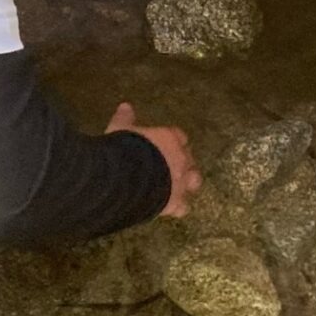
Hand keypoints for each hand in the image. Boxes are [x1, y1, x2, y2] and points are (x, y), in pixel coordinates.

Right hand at [107, 102, 202, 217]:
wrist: (127, 177)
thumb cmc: (125, 149)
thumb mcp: (121, 129)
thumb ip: (125, 118)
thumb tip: (124, 106)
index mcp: (170, 138)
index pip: (179, 136)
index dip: (174, 141)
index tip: (167, 144)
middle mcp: (181, 159)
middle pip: (190, 159)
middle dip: (183, 162)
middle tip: (172, 167)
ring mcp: (181, 181)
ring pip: (194, 182)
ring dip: (188, 183)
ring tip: (178, 187)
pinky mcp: (176, 202)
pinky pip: (183, 207)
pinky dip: (178, 208)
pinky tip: (170, 209)